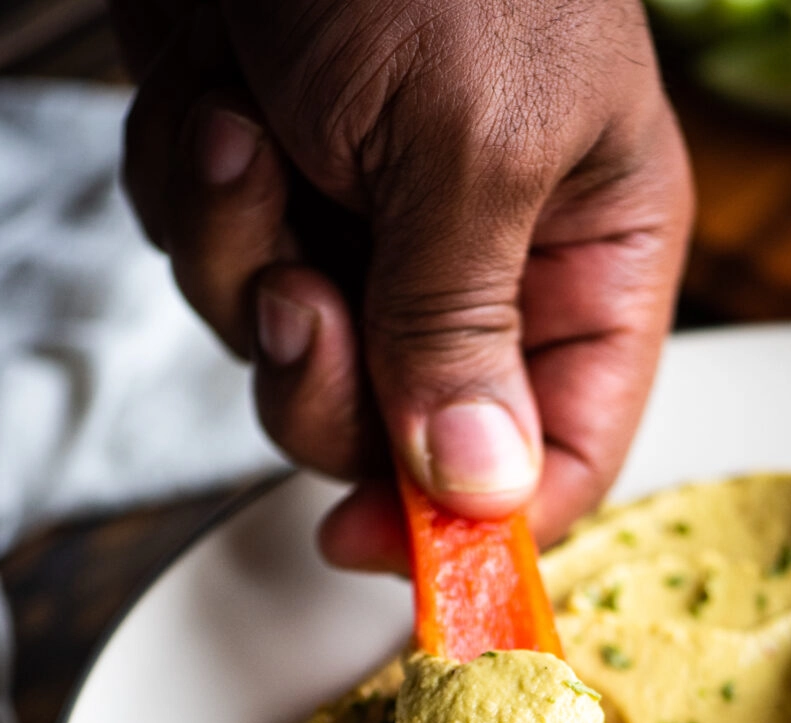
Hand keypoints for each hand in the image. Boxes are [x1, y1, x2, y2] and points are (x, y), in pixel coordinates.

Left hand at [113, 0, 691, 569]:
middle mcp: (490, 260)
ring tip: (253, 140)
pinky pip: (223, 272)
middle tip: (302, 301)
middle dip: (326, 385)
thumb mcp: (466, 146)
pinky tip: (217, 106)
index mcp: (590, 252)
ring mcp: (374, 230)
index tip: (386, 547)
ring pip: (297, 363)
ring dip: (245, 269)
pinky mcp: (278, 189)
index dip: (477, 522)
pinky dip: (200, 201)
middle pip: (406, 435)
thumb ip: (465, 336)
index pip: (563, 452)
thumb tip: (482, 495)